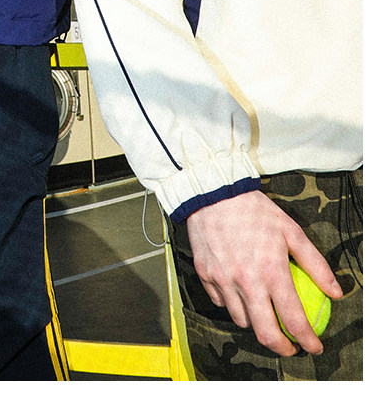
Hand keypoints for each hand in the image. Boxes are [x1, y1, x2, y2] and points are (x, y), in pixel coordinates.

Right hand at [185, 191, 341, 356]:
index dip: (308, 340)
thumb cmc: (254, 210)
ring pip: (242, 320)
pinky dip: (233, 304)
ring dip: (256, 323)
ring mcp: (223, 280)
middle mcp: (246, 281)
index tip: (314, 346)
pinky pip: (221, 303)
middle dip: (282, 348)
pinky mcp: (205, 275)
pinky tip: (240, 292)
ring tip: (264, 312)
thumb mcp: (291, 230)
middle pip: (266, 334)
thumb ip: (315, 263)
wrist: (212, 191)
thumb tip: (335, 291)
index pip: (294, 320)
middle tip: (290, 345)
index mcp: (271, 271)